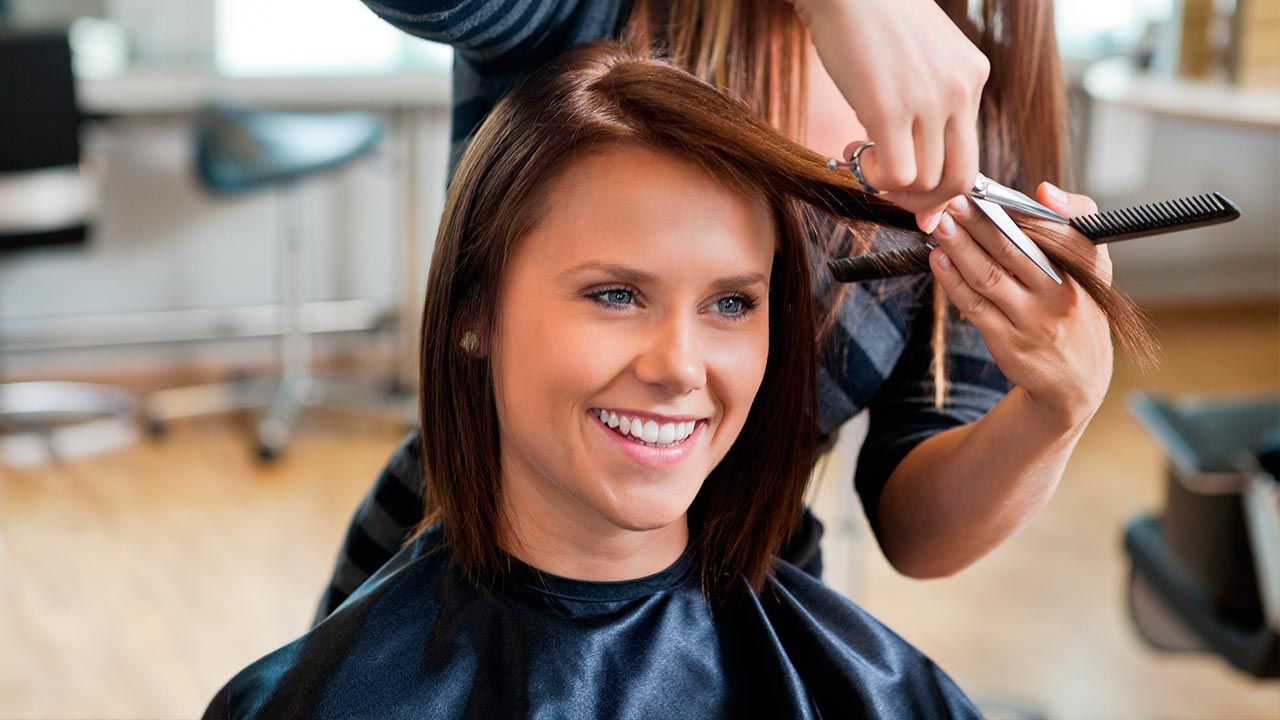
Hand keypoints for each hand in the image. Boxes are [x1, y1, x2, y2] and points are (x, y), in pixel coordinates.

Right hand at [793, 0, 989, 230]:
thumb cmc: (870, 15)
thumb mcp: (919, 55)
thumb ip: (927, 97)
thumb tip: (915, 153)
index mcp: (972, 75)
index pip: (970, 153)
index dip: (940, 184)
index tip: (910, 188)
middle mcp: (961, 89)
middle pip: (960, 178)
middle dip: (924, 199)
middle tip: (889, 188)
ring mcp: (930, 99)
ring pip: (927, 181)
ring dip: (891, 184)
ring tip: (864, 155)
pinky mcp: (890, 106)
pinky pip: (896, 173)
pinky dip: (875, 177)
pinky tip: (857, 151)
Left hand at [926, 182, 1114, 428]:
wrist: (1077, 377)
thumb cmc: (1076, 304)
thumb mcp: (1091, 264)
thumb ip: (1073, 220)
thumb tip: (1043, 191)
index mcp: (1083, 269)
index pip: (1057, 233)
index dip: (1020, 211)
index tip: (988, 192)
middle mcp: (1059, 295)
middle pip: (1013, 251)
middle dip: (979, 223)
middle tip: (952, 200)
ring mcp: (1031, 321)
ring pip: (989, 277)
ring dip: (960, 249)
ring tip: (939, 224)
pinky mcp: (1007, 343)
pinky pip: (975, 306)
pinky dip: (954, 281)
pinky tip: (938, 259)